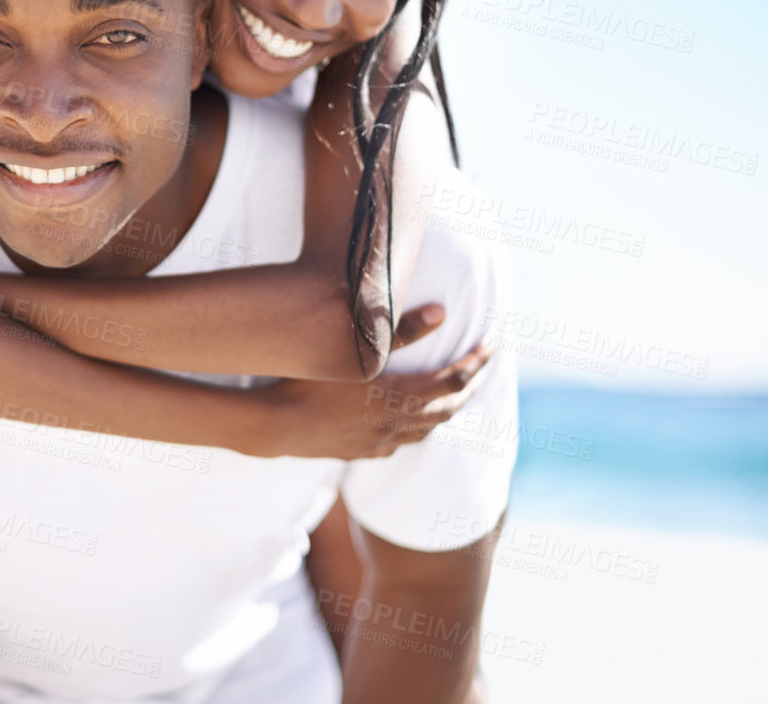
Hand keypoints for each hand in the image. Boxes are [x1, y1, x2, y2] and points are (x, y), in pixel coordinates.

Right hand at [266, 303, 495, 459]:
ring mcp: (379, 443)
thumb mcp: (356, 350)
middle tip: (480, 368)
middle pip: (448, 409)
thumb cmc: (310, 381)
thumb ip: (400, 330)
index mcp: (401, 398)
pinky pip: (398, 444)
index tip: (492, 346)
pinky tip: (404, 426)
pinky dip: (413, 431)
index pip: (454, 380)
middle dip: (469, 386)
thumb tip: (442, 313)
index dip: (476, 362)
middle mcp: (397, 425)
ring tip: (450, 398)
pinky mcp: (360, 453)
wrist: (275, 426)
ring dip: (444, 412)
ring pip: (425, 432)